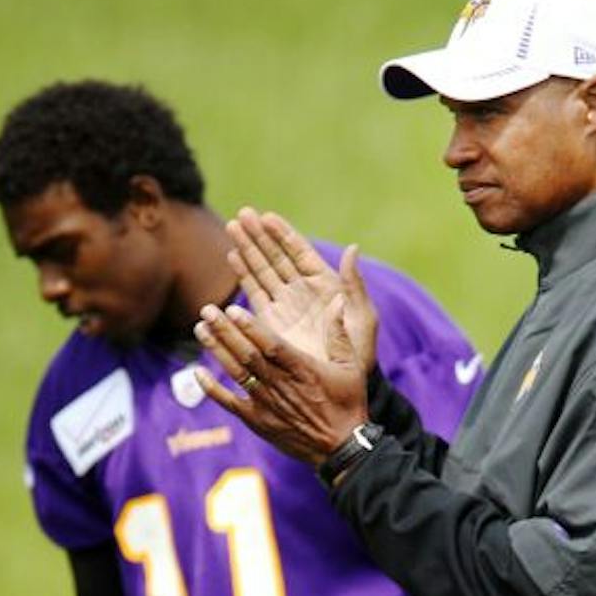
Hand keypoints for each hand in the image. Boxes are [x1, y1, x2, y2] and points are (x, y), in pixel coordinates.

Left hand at [194, 300, 369, 465]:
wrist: (341, 448)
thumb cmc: (348, 404)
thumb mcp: (351, 367)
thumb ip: (339, 334)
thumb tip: (337, 302)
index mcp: (302, 369)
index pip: (271, 344)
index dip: (250, 327)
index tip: (232, 309)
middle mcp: (280, 384)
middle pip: (247, 354)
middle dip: (225, 330)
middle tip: (207, 310)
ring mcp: (266, 404)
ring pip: (236, 372)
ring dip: (216, 350)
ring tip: (200, 329)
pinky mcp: (258, 420)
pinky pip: (230, 403)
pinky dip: (212, 389)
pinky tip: (197, 372)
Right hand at [226, 208, 378, 374]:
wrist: (342, 381)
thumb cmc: (359, 351)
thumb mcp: (363, 315)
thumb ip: (354, 283)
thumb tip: (353, 248)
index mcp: (324, 284)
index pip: (299, 252)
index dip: (283, 234)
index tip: (267, 217)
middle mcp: (302, 290)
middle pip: (276, 256)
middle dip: (259, 235)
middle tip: (242, 214)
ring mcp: (285, 305)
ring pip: (262, 270)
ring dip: (247, 249)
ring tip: (232, 227)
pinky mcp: (271, 321)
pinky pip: (255, 293)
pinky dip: (244, 275)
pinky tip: (233, 257)